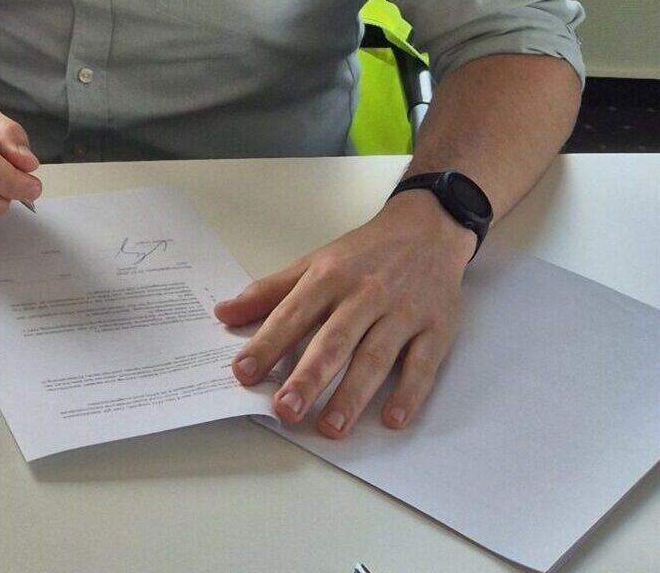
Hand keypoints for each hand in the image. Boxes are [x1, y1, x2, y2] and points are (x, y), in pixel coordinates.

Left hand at [214, 190, 476, 437]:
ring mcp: (402, 314)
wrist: (427, 230)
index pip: (291, 315)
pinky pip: (422, 365)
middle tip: (285, 409)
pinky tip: (392, 419)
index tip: (243, 373)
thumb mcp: (312, 263)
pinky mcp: (436, 330)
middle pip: (334, 341)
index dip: (266, 345)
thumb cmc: (363, 254)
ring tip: (330, 427)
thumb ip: (268, 292)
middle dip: (308, 378)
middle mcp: (364, 296)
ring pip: (375, 358)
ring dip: (352, 395)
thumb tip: (223, 313)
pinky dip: (408, 393)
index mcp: (328, 278)